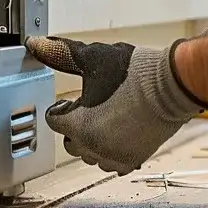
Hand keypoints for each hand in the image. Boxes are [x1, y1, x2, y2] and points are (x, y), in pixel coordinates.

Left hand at [25, 36, 207, 174]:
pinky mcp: (134, 160)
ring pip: (90, 154)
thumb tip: (35, 44)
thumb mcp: (92, 58)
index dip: (62, 107)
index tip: (74, 98)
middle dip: (75, 125)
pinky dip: (112, 150)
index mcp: (79, 126)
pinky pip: (112, 162)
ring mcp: (115, 157)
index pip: (54, 121)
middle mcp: (94, 148)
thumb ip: (60, 53)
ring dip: (93, 140)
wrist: (172, 85)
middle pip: (70, 141)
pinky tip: (121, 130)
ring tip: (107, 117)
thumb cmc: (135, 73)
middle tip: (90, 106)